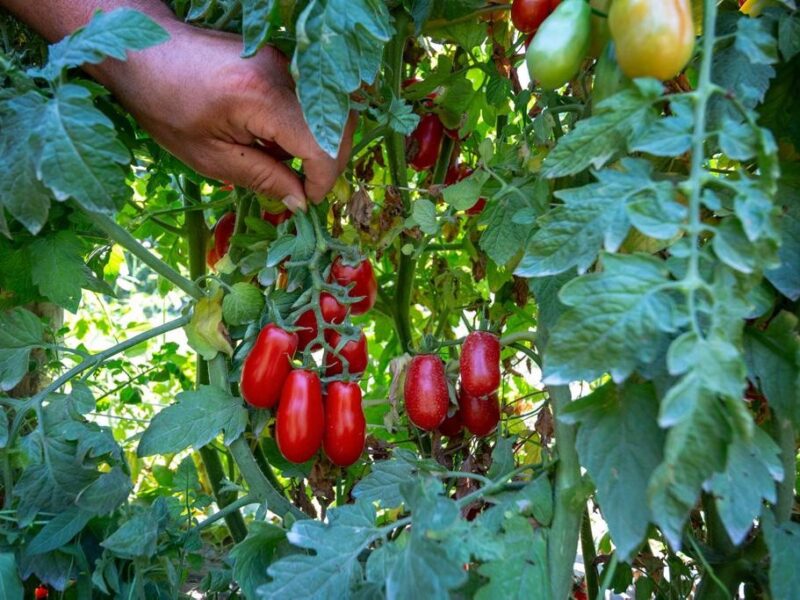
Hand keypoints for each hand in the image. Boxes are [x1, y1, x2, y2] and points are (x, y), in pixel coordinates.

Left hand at [95, 21, 352, 210]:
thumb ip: (262, 178)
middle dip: (329, 163)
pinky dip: (308, 126)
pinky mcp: (282, 60)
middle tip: (305, 188)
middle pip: (338, 127)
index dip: (322, 180)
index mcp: (264, 98)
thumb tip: (301, 200)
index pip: (321, 147)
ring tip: (289, 164)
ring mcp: (286, 62)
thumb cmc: (165, 106)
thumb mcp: (209, 156)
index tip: (307, 199)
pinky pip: (313, 100)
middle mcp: (285, 73)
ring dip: (320, 144)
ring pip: (331, 112)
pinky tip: (279, 140)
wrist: (144, 50)